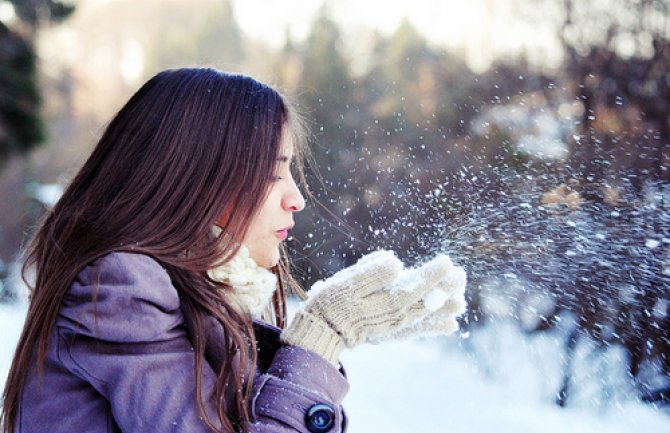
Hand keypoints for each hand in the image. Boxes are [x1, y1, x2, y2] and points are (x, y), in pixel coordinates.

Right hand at [281, 250, 457, 363]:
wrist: (323, 330)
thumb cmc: (333, 302)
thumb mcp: (347, 283)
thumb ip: (372, 273)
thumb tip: (397, 263)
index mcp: (387, 302)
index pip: (415, 286)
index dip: (432, 274)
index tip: (447, 262)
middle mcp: (396, 316)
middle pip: (426, 301)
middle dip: (444, 288)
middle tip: (461, 275)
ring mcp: (395, 325)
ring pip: (425, 314)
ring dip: (444, 307)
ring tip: (461, 302)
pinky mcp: (391, 330)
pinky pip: (419, 329)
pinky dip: (435, 326)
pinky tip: (449, 325)